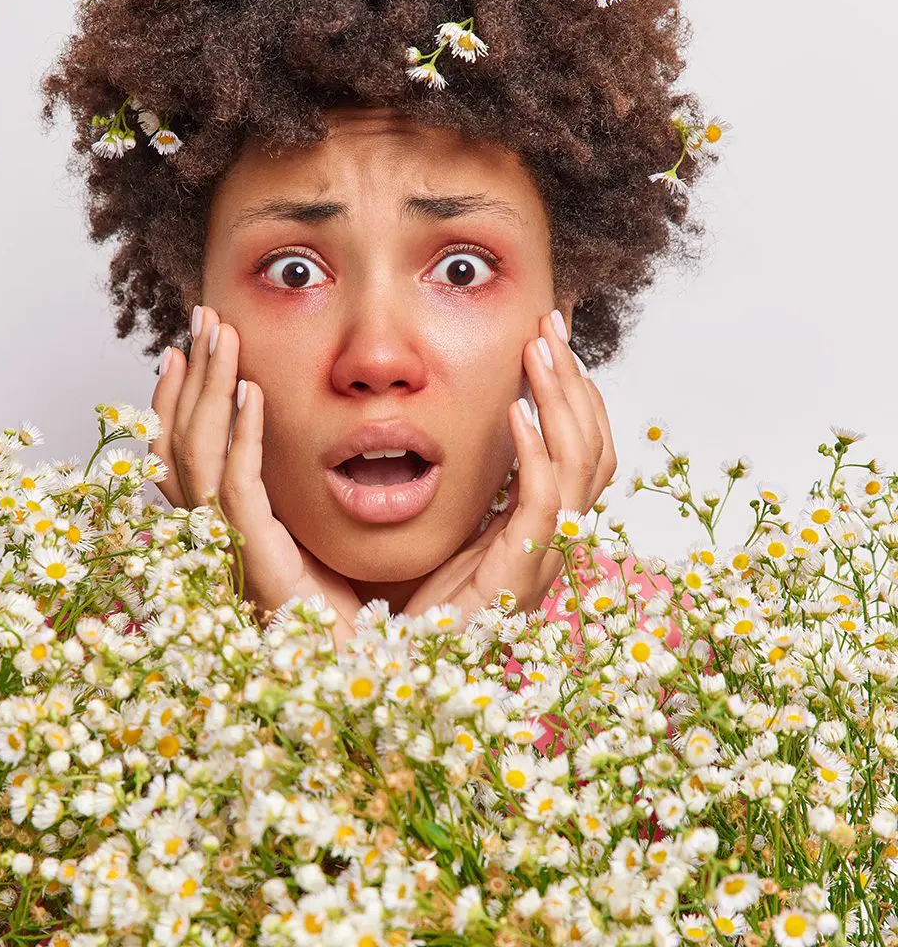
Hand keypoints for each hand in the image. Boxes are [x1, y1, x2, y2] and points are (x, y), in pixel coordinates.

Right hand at [149, 306, 363, 650]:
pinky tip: (254, 394)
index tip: (194, 345)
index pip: (183, 450)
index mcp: (228, 524)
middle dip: (189, 376)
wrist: (366, 667)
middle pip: (178, 442)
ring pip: (195, 457)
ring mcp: (231, 548)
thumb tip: (323, 431)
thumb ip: (307, 483)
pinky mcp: (258, 562)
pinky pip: (237, 491)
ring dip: (207, 391)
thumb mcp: (323, 524)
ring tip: (219, 337)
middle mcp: (217, 534)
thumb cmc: (354, 601)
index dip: (181, 397)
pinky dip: (240, 440)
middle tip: (202, 318)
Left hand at [404, 310, 615, 624]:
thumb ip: (474, 488)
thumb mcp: (456, 530)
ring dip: (562, 400)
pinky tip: (516, 413)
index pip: (580, 449)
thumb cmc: (423, 607)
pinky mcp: (520, 574)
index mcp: (542, 527)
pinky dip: (536, 454)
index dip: (573, 393)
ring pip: (580, 465)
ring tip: (539, 350)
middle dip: (575, 380)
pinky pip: (543, 505)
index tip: (549, 339)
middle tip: (552, 324)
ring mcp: (543, 558)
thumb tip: (467, 437)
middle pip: (593, 447)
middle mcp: (555, 540)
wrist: (405, 672)